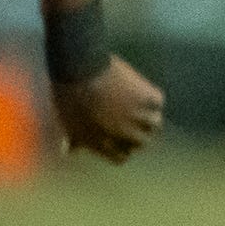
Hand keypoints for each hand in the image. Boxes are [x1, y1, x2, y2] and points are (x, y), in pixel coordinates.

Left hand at [51, 57, 165, 162]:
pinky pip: (158, 101)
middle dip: (139, 133)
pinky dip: (152, 96)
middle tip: (134, 121)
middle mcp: (124, 133)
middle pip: (143, 142)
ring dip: (149, 115)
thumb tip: (69, 152)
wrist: (78, 68)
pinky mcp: (146, 97)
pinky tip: (142, 91)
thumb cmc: (68, 95)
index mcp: (102, 143)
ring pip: (155, 123)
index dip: (121, 148)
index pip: (121, 158)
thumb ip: (74, 139)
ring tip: (142, 106)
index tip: (119, 139)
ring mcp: (137, 116)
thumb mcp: (67, 122)